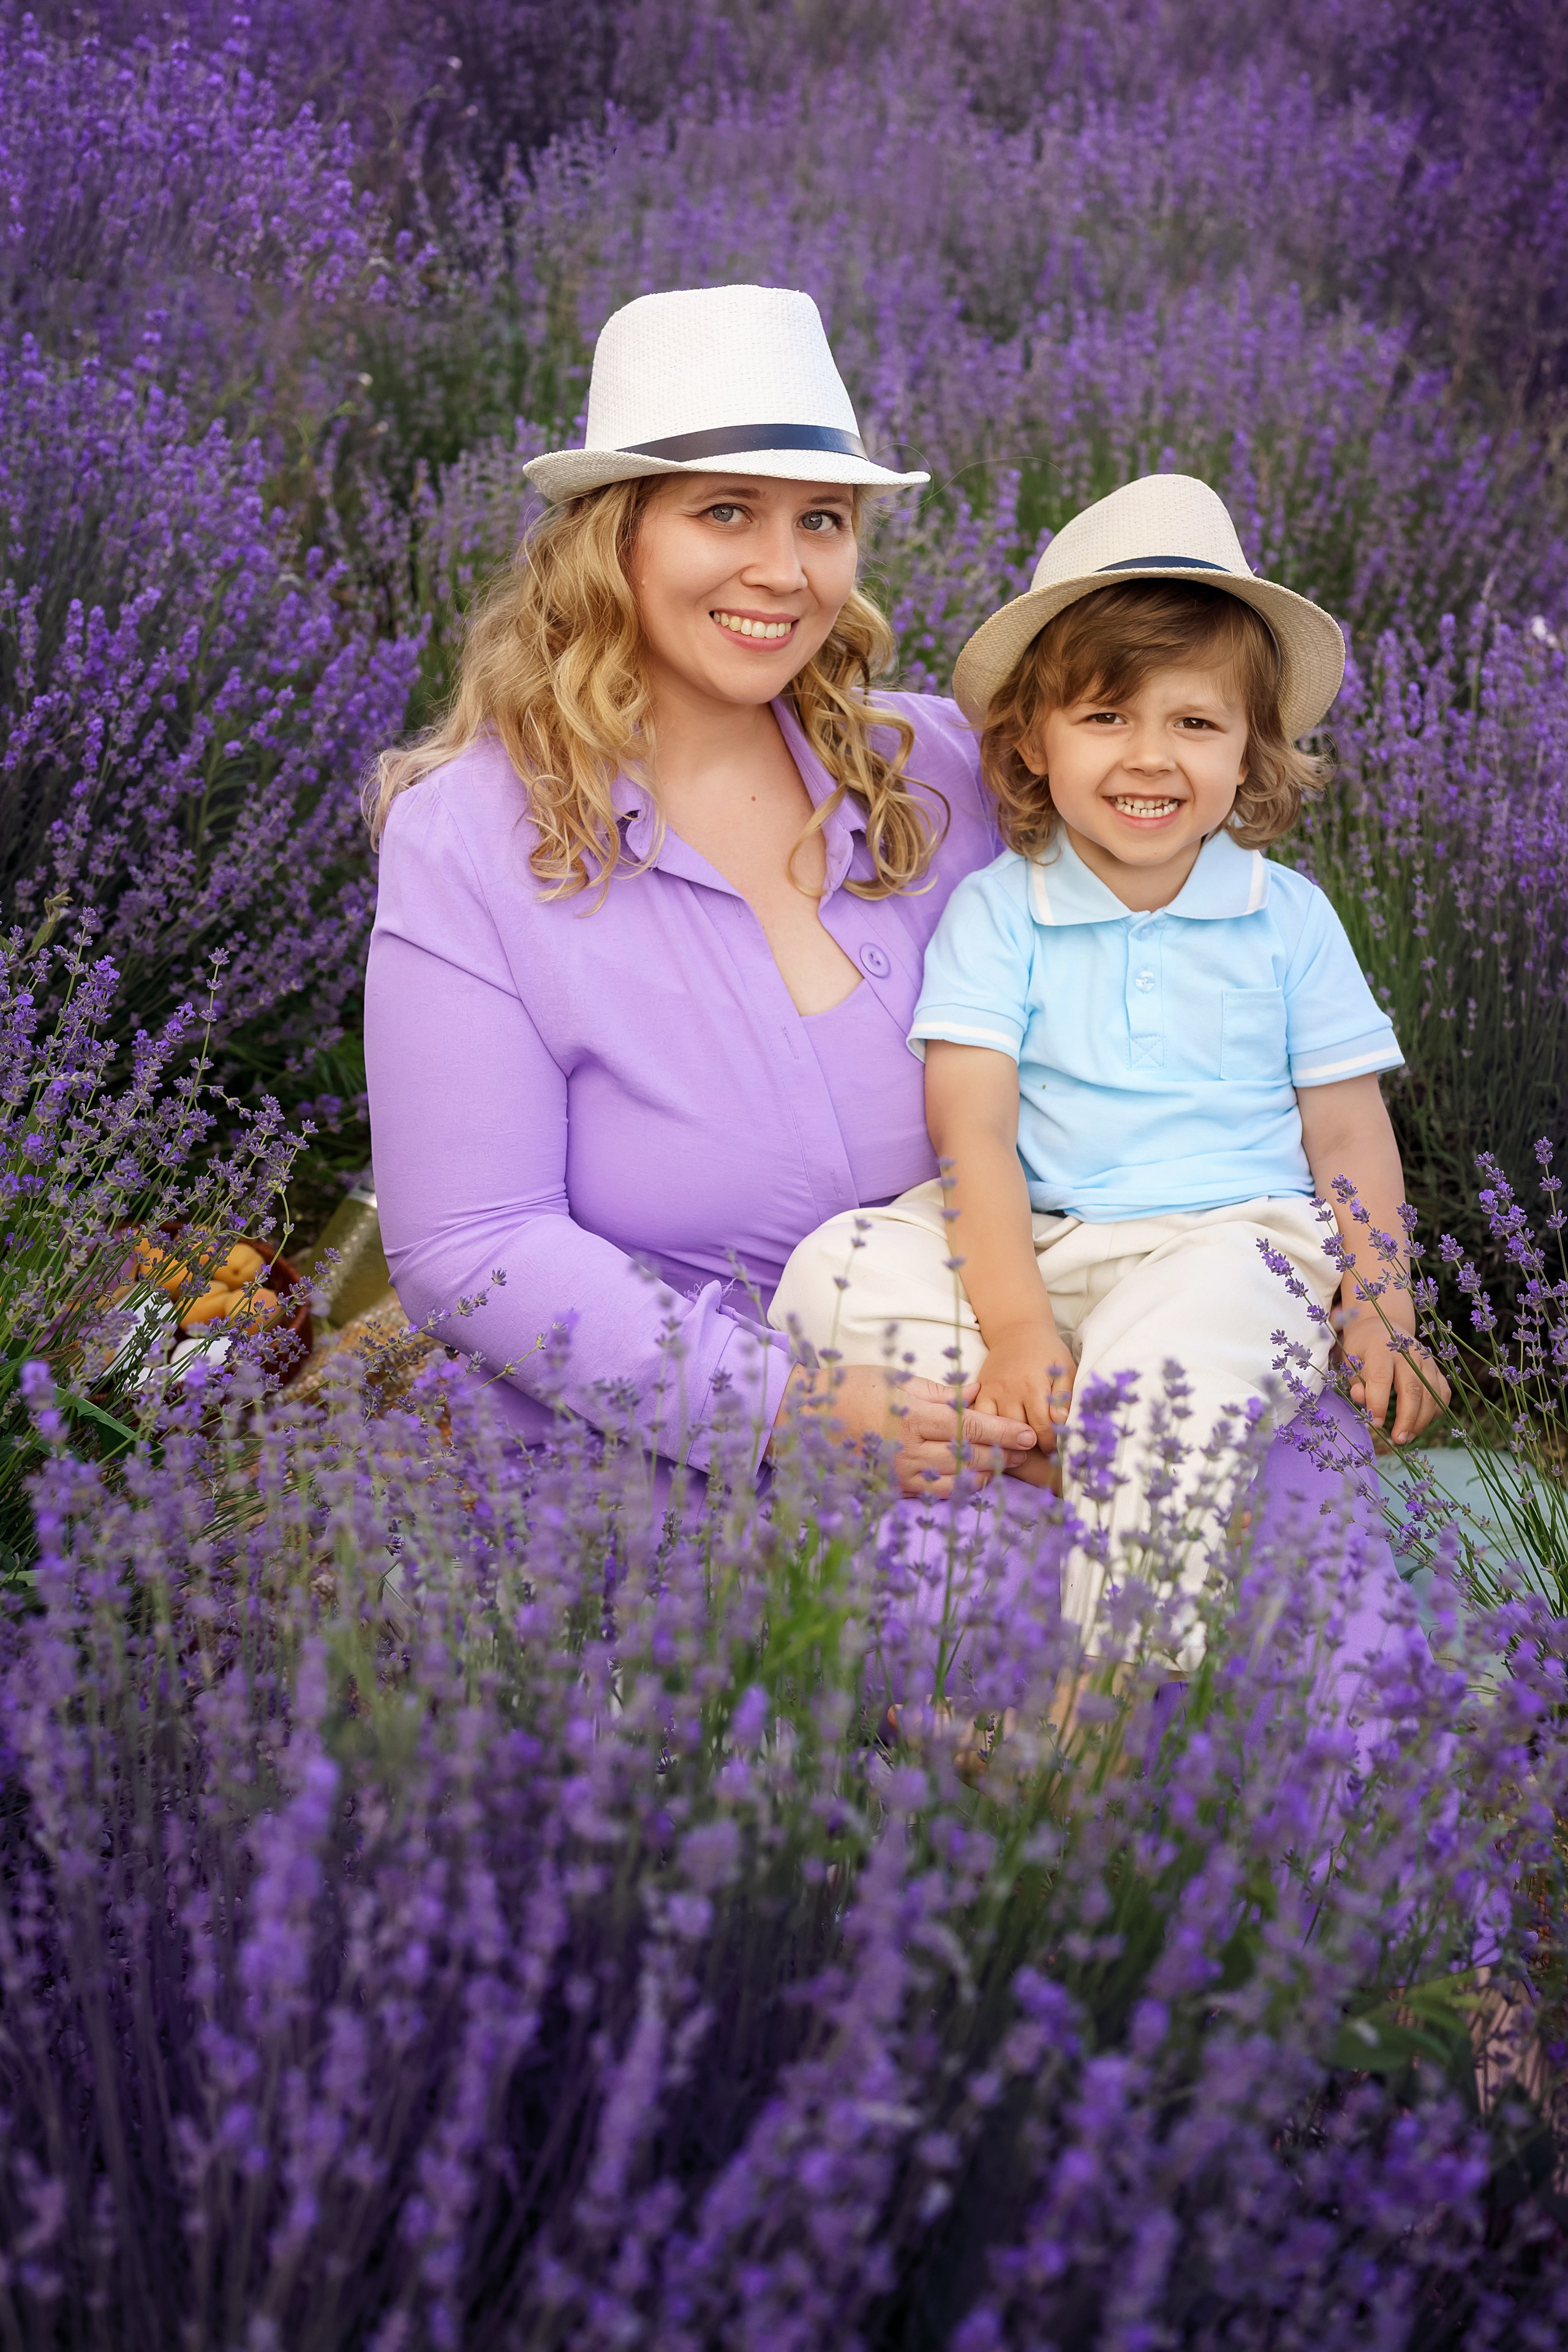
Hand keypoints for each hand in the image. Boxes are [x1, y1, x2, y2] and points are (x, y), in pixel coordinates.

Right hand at [771, 1362, 1036, 1499]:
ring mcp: (900, 1473)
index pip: (969, 1428)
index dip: (1002, 1433)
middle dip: (1002, 1456)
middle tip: (1025, 1452)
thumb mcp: (895, 1379)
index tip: (1027, 1435)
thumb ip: (938, 1390)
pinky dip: (957, 1489)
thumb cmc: (851, 1389)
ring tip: (1003, 1466)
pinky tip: (971, 1481)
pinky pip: (932, 1494)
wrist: (804, 1418)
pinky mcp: (890, 1487)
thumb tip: (975, 1393)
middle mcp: (910, 1449)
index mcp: (913, 1416)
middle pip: (969, 1458)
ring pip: (955, 1482)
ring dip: (984, 1475)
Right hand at [972, 1319, 1075, 1453]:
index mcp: (1033, 1385)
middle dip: (1028, 1446)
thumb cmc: (1047, 1353)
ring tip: (1017, 1449)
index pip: (1041, 1427)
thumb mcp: (1065, 1369)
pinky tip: (995, 1437)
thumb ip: (1064, 1397)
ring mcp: (991, 1391)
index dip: (1049, 1444)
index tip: (1054, 1451)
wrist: (1017, 1330)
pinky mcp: (980, 1391)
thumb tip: (1061, 1422)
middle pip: (1016, 1432)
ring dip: (1006, 1442)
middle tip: (1037, 1452)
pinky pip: (977, 1418)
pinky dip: (984, 1430)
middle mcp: (1009, 1390)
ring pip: (994, 1429)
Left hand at [1339, 1294, 1449, 1444]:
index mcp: (1380, 1349)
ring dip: (1421, 1420)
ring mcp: (1426, 1360)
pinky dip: (1435, 1411)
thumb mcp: (1350, 1360)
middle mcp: (1407, 1353)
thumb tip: (1362, 1399)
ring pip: (1431, 1394)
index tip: (1376, 1424)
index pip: (1381, 1379)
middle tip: (1398, 1440)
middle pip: (1412, 1390)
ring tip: (1407, 1437)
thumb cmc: (1362, 1348)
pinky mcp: (1436, 1368)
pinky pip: (1442, 1393)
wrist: (1383, 1325)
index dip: (1378, 1404)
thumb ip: (1356, 1380)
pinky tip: (1421, 1423)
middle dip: (1406, 1419)